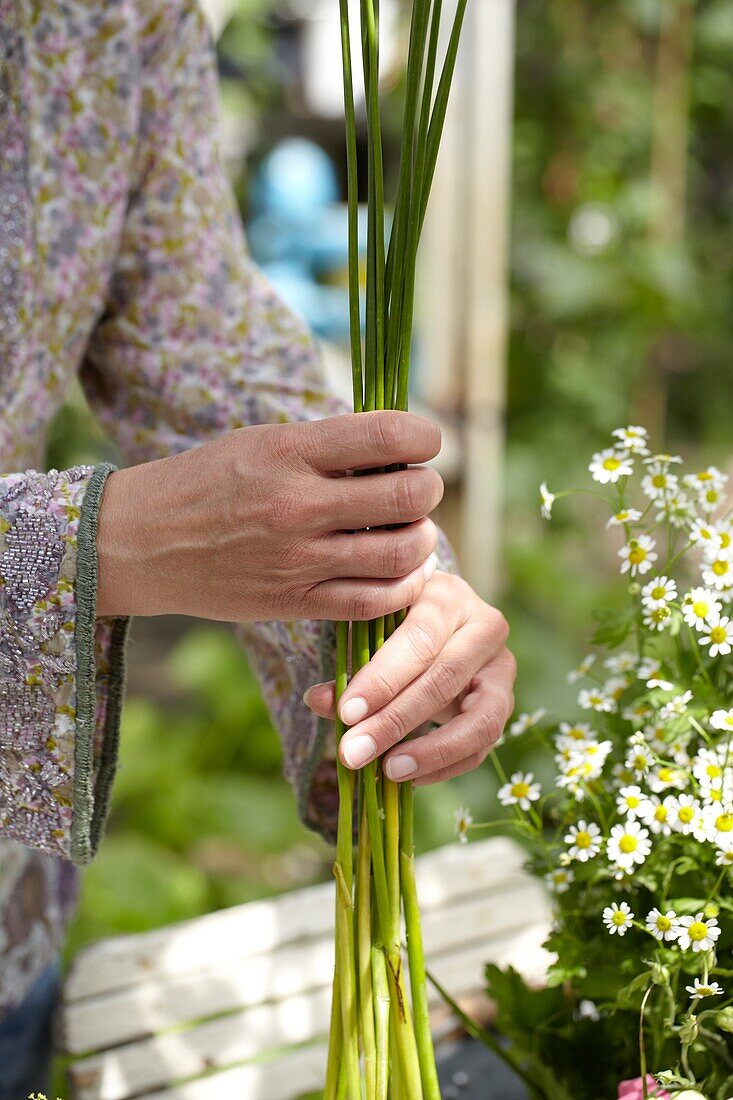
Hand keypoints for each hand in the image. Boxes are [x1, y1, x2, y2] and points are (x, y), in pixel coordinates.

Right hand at [96, 411, 442, 621]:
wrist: (142, 542)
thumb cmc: (208, 482)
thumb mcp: (262, 442)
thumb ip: (328, 445)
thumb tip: (403, 447)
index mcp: (289, 451)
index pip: (389, 434)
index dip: (426, 435)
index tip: (425, 441)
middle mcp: (297, 505)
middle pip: (410, 496)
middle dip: (428, 489)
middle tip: (418, 488)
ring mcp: (297, 559)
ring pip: (403, 552)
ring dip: (422, 539)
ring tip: (411, 531)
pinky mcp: (294, 602)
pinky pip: (375, 601)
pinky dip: (404, 585)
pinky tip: (401, 571)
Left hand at [303, 571, 515, 784]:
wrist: (441, 622)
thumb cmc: (398, 622)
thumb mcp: (372, 630)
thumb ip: (349, 664)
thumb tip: (318, 700)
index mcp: (448, 596)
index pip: (420, 639)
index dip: (383, 679)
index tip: (346, 713)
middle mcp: (485, 627)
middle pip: (445, 679)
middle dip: (396, 720)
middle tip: (354, 752)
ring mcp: (502, 667)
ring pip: (479, 719)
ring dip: (431, 752)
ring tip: (388, 770)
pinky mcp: (505, 702)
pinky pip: (481, 745)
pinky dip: (444, 765)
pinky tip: (408, 776)